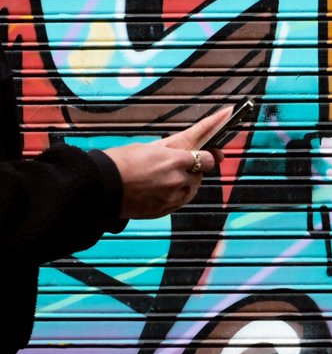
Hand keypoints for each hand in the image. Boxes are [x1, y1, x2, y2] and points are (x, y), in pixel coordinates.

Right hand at [103, 106, 232, 219]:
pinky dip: (175, 196)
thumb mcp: (148, 147)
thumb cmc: (121, 162)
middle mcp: (177, 181)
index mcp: (175, 161)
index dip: (208, 157)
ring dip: (185, 185)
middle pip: (198, 176)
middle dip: (192, 171)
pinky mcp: (163, 211)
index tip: (208, 155)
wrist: (102, 186)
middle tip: (178, 166)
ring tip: (166, 178)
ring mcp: (171, 198)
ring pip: (190, 191)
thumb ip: (173, 147)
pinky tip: (160, 190)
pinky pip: (178, 203)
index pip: (206, 160)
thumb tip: (190, 142)